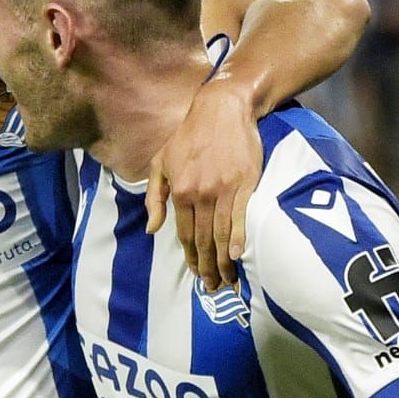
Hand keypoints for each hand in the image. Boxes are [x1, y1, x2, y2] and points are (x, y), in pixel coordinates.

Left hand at [148, 79, 260, 290]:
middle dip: (208, 267)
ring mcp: (223, 189)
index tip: (197, 274)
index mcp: (180, 191)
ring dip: (224, 260)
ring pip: (222, 233)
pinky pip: (240, 217)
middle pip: (204, 240)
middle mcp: (200, 194)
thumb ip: (155, 197)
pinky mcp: (245, 183)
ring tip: (228, 279)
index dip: (192, 258)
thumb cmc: (189, 135)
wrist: (222, 109)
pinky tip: (239, 255)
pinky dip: (239, 238)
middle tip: (213, 287)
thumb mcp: (161, 162)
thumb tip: (154, 229)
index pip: (185, 234)